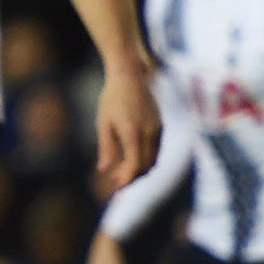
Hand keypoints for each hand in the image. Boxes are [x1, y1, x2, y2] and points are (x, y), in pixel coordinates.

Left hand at [93, 59, 160, 192]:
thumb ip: (106, 148)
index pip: (134, 165)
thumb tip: (104, 170)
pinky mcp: (160, 126)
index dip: (126, 179)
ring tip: (124, 174)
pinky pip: (156, 149)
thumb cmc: (112, 98)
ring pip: (154, 159)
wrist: (130, 76)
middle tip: (117, 183)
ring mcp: (157, 129)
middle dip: (133, 177)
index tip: (115, 186)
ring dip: (141, 170)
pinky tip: (133, 159)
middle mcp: (149, 133)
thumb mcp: (103, 123)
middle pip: (146, 166)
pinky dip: (146, 159)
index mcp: (133, 133)